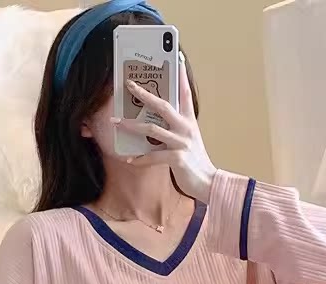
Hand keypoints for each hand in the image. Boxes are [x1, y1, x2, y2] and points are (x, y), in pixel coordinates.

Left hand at [114, 58, 216, 203]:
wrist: (209, 183)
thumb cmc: (195, 163)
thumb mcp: (188, 141)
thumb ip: (175, 130)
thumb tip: (155, 124)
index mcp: (189, 122)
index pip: (184, 94)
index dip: (180, 76)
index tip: (177, 57)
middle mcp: (186, 128)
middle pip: (162, 105)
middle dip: (144, 94)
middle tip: (129, 84)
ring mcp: (181, 143)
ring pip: (152, 129)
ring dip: (131, 125)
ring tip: (117, 123)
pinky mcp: (177, 158)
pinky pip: (153, 156)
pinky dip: (140, 159)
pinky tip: (130, 159)